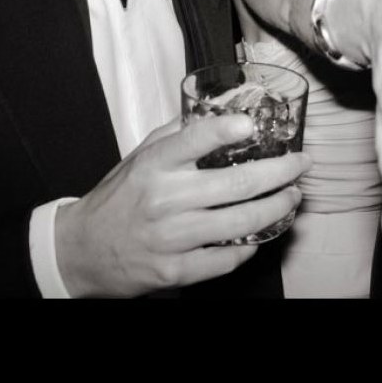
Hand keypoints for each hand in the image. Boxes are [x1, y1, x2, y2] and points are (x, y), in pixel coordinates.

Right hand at [55, 114, 309, 297]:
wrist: (80, 251)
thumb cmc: (119, 198)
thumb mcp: (140, 156)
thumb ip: (177, 133)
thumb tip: (220, 110)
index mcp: (154, 166)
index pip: (193, 140)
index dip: (225, 130)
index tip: (252, 124)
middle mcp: (164, 200)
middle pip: (236, 184)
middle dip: (279, 173)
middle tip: (301, 164)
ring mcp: (171, 239)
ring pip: (240, 222)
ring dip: (276, 208)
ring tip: (292, 196)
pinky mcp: (174, 272)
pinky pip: (225, 258)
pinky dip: (249, 245)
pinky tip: (261, 233)